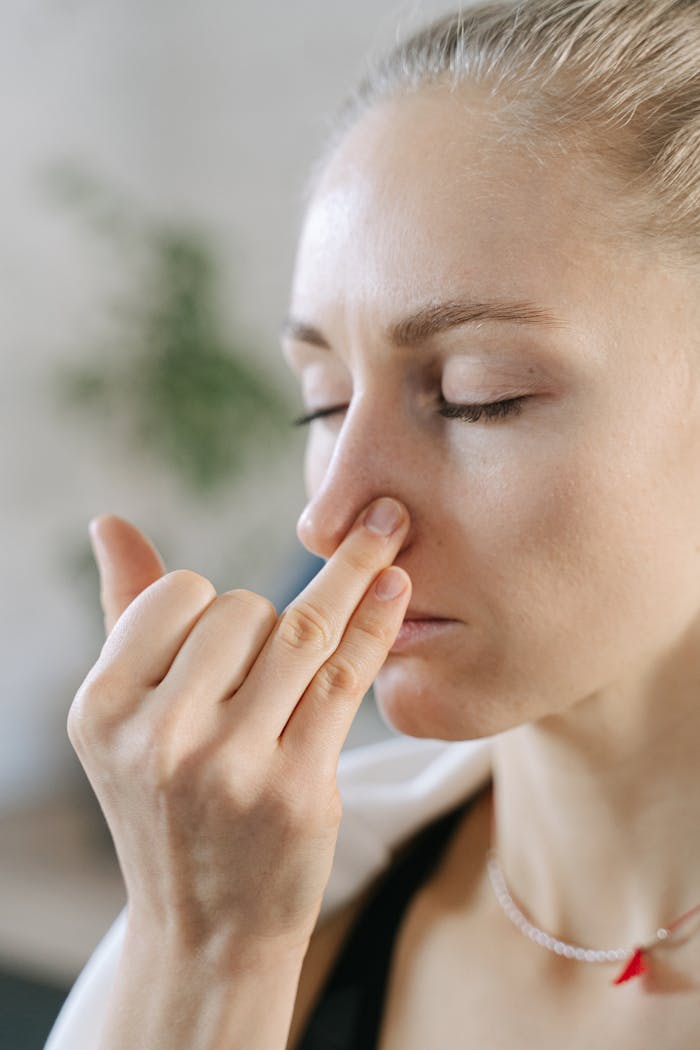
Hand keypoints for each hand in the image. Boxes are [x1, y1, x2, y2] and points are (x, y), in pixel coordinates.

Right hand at [68, 500, 410, 967]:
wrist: (207, 932)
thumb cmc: (167, 806)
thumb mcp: (127, 721)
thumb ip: (124, 614)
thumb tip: (111, 521)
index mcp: (104, 708)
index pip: (179, 595)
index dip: (210, 603)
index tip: (226, 635)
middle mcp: (159, 737)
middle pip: (242, 610)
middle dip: (268, 618)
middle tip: (268, 671)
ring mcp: (231, 766)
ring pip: (302, 629)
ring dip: (351, 576)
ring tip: (390, 529)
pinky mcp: (298, 789)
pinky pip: (347, 676)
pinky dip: (378, 620)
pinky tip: (399, 582)